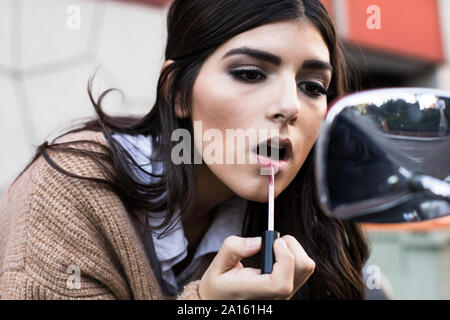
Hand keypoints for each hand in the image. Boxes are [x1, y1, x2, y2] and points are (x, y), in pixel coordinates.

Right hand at [198, 235, 314, 299]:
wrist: (220, 301)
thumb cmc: (219, 283)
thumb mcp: (218, 264)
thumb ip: (235, 248)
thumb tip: (258, 242)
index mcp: (254, 294)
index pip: (281, 283)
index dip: (285, 258)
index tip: (275, 242)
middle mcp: (274, 299)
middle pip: (302, 270)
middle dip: (291, 247)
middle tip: (274, 242)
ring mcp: (283, 296)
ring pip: (306, 269)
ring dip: (294, 251)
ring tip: (275, 249)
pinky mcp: (288, 291)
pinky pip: (302, 271)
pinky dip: (293, 257)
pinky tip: (277, 257)